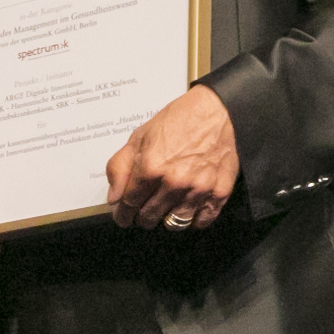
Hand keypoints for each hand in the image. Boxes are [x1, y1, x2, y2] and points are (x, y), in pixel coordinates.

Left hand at [106, 84, 238, 230]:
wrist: (217, 110)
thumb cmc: (176, 121)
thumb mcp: (138, 138)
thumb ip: (120, 168)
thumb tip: (113, 198)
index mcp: (150, 167)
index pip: (129, 204)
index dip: (123, 215)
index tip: (123, 218)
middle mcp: (174, 182)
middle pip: (149, 217)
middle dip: (142, 217)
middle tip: (143, 212)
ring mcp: (198, 189)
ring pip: (174, 223)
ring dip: (165, 220)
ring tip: (164, 210)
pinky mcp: (220, 191)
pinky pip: (202, 221)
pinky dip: (192, 220)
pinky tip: (187, 210)